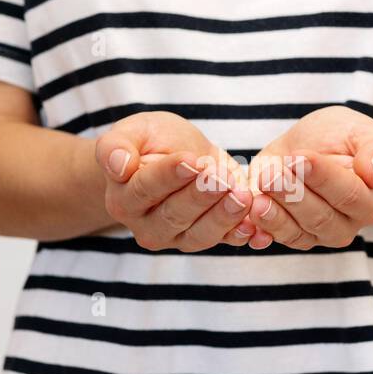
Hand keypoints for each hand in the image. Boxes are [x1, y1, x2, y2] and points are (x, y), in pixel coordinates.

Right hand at [94, 112, 254, 251]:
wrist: (174, 157)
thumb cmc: (150, 142)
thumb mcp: (132, 131)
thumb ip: (115, 147)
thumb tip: (119, 165)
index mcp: (124, 197)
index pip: (146, 189)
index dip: (170, 176)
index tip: (193, 161)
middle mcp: (146, 225)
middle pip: (174, 215)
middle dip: (201, 197)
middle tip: (222, 180)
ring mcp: (176, 238)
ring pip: (199, 234)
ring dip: (223, 218)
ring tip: (242, 197)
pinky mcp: (204, 239)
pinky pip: (224, 241)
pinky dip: (241, 236)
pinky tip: (257, 228)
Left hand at [247, 106, 372, 249]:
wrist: (318, 146)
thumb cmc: (345, 138)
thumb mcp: (364, 133)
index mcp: (370, 201)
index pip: (348, 193)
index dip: (323, 177)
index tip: (300, 157)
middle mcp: (347, 224)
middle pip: (319, 216)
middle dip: (292, 194)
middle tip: (271, 174)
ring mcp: (319, 235)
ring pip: (295, 231)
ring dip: (274, 214)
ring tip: (257, 194)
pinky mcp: (292, 234)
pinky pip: (276, 237)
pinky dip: (260, 229)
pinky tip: (248, 216)